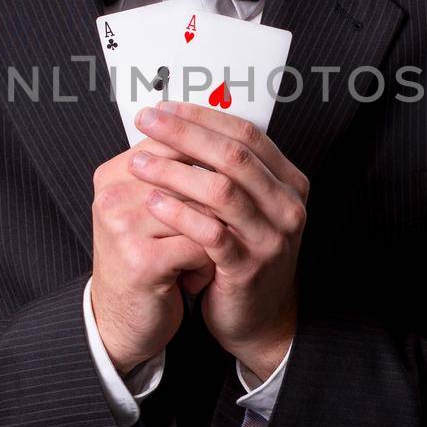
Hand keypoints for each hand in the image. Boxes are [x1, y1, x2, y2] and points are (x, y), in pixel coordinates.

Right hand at [91, 137, 216, 375]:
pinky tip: (201, 276)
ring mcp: (124, 227)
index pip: (174, 142)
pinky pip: (202, 245)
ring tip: (211, 252)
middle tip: (226, 223)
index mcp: (114, 174)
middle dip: (217, 202)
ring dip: (218, 233)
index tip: (226, 186)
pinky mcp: (142, 261)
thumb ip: (175, 174)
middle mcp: (114, 195)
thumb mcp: (151, 212)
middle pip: (192, 174)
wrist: (121, 323)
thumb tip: (226, 138)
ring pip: (203, 209)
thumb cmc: (146, 261)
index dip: (211, 160)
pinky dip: (211, 263)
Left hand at [129, 99, 308, 380]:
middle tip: (147, 121)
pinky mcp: (248, 268)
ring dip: (175, 172)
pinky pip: (211, 233)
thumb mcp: (245, 207)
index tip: (163, 107)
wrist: (258, 319)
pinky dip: (179, 214)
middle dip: (184, 134)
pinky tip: (152, 202)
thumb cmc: (242, 255)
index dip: (202, 116)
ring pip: (222, 191)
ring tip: (139, 163)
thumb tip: (178, 123)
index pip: (245, 133)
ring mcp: (271, 238)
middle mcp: (287, 206)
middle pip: (234, 155)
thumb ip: (225, 170)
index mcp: (287, 182)